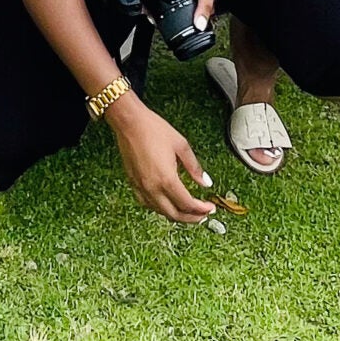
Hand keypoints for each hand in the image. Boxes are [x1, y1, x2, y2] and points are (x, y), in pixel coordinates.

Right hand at [105, 95, 217, 223]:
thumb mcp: (181, 145)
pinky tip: (167, 205)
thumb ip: (195, 167)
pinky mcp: (133, 184)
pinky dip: (161, 209)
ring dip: (177, 215)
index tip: (210, 208)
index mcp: (167, 179)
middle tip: (203, 215)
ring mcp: (141, 187)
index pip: (188, 204)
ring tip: (189, 212)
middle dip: (191, 218)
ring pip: (161, 212)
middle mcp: (153, 188)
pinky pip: (148, 205)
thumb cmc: (153, 129)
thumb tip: (206, 182)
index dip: (201, 209)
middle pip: (175, 214)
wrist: (130, 122)